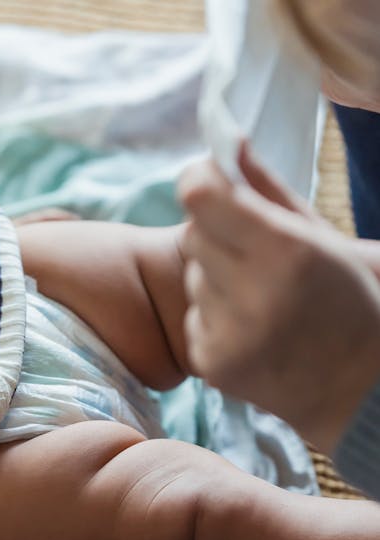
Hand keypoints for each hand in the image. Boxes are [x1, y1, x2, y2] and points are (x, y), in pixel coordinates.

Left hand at [178, 142, 379, 452]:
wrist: (358, 389)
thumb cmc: (347, 301)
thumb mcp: (323, 236)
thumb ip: (267, 187)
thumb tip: (228, 140)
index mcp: (286, 252)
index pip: (199, 197)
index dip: (202, 182)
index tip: (214, 183)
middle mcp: (252, 295)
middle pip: (193, 234)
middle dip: (217, 233)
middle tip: (257, 254)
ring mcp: (228, 337)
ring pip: (193, 277)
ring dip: (217, 278)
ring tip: (263, 299)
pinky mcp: (211, 366)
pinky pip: (194, 318)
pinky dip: (216, 317)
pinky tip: (254, 330)